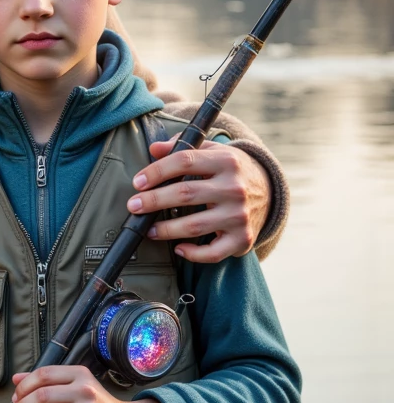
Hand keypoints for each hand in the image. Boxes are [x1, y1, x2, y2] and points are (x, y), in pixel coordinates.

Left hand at [126, 139, 269, 261]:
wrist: (268, 190)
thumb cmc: (230, 170)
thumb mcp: (212, 152)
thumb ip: (182, 148)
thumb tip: (153, 149)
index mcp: (226, 161)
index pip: (184, 161)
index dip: (157, 172)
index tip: (137, 182)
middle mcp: (234, 188)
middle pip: (185, 194)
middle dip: (153, 201)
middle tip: (133, 206)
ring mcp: (239, 215)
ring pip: (194, 226)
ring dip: (165, 230)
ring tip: (148, 229)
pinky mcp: (243, 239)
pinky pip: (212, 253)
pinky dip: (192, 254)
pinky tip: (178, 248)